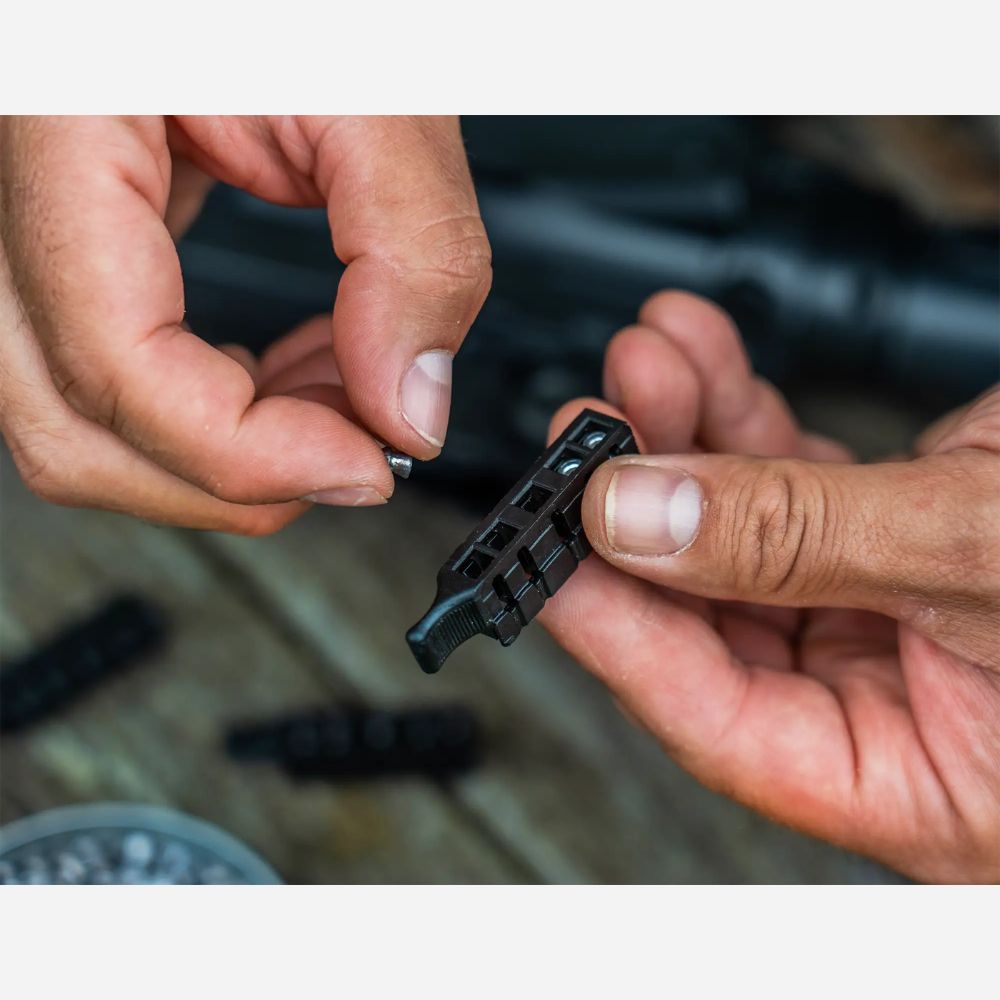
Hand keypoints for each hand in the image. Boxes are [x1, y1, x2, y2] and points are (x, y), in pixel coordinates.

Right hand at [0, 116, 489, 532]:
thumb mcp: (377, 85)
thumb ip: (410, 248)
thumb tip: (406, 406)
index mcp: (59, 118)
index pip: (113, 358)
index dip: (246, 449)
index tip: (368, 464)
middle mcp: (12, 189)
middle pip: (70, 425)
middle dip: (233, 474)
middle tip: (359, 451)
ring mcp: (32, 225)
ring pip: (81, 419)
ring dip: (228, 449)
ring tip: (341, 393)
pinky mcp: (79, 248)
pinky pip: (113, 376)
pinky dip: (219, 408)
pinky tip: (296, 370)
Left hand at [541, 291, 999, 881]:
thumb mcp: (982, 558)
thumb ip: (799, 542)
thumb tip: (642, 520)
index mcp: (911, 781)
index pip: (716, 718)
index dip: (619, 632)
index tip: (549, 553)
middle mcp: (891, 704)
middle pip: (714, 614)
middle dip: (642, 505)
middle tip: (586, 431)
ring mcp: (891, 612)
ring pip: (742, 531)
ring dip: (683, 438)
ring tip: (638, 365)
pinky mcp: (901, 533)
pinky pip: (794, 480)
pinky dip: (743, 416)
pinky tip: (697, 362)